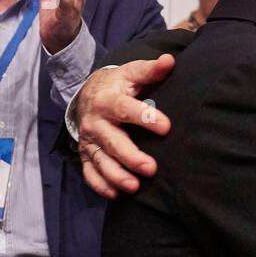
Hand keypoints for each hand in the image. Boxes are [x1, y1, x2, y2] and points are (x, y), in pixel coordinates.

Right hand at [77, 55, 174, 197]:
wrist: (88, 94)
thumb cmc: (118, 85)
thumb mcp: (132, 73)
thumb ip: (150, 70)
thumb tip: (169, 61)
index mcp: (108, 100)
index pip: (126, 109)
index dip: (146, 118)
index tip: (166, 127)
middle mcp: (96, 122)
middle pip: (112, 142)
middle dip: (130, 156)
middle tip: (151, 168)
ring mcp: (89, 140)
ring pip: (101, 161)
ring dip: (116, 176)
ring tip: (135, 187)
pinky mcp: (86, 153)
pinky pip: (89, 172)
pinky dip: (100, 185)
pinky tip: (116, 195)